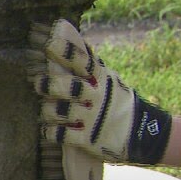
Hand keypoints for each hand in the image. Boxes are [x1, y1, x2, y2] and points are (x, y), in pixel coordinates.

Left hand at [28, 20, 171, 164]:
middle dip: (51, 84)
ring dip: (48, 111)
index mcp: (101, 79)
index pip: (84, 62)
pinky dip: (52, 133)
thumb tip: (73, 40)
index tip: (49, 44)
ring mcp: (93, 118)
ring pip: (62, 111)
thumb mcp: (110, 81)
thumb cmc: (117, 101)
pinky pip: (64, 135)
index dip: (67, 52)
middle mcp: (97, 97)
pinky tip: (48, 131)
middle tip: (37, 82)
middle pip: (71, 87)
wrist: (143, 134)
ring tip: (45, 111)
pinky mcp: (90, 139)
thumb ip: (91, 66)